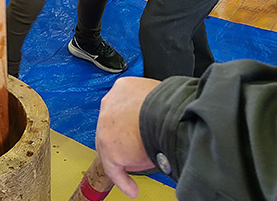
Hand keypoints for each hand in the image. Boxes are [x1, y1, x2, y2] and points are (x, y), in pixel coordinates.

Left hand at [96, 77, 159, 197]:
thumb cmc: (171, 106)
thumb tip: (165, 117)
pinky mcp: (107, 146)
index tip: (136, 131)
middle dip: (125, 139)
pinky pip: (114, 168)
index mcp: (123, 88)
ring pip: (112, 146)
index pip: (122, 108)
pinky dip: (123, 179)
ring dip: (125, 157)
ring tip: (139, 167)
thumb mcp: (161, 100)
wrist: (168, 114)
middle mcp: (110, 103)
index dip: (130, 122)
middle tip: (139, 150)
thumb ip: (154, 107)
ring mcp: (105, 124)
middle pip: (114, 126)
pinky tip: (131, 188)